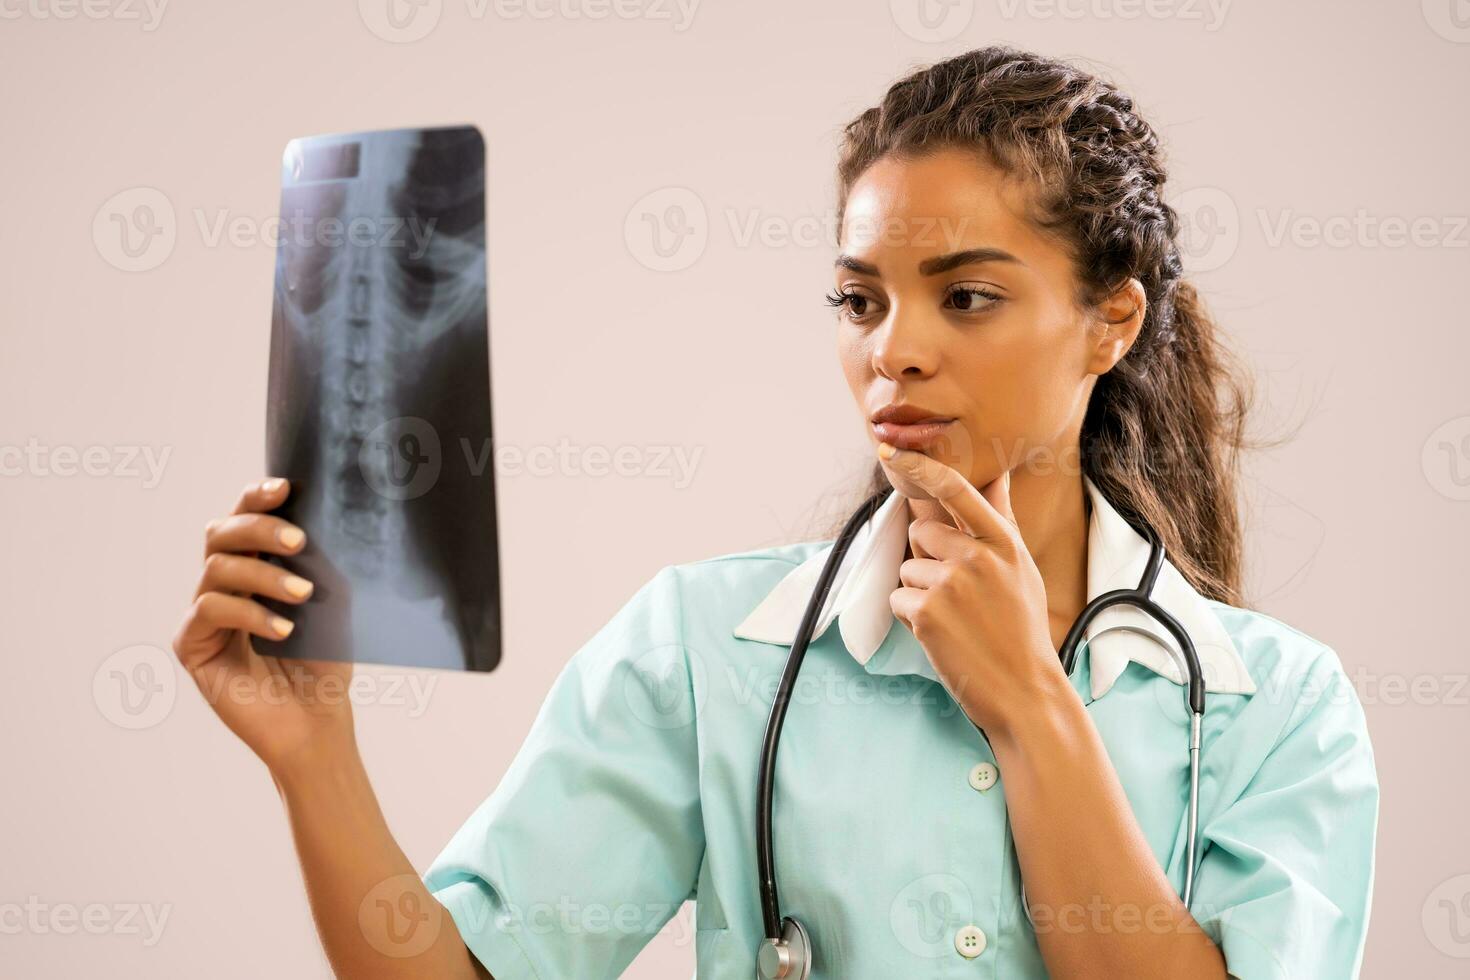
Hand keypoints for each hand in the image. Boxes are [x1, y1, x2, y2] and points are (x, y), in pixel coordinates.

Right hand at [172, 478, 356, 776]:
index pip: (244, 519)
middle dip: (258, 528)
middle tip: (298, 540)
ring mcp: (204, 616)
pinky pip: (209, 610)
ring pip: (216, 569)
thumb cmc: (326, 663)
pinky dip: (248, 613)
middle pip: (220, 534)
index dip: (256, 498)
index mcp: (254, 568)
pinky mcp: (192, 647)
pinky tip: (283, 629)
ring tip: (302, 595)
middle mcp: (222, 586)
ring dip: (263, 576)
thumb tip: (321, 523)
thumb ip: (320, 564)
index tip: (284, 487)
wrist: (318, 721)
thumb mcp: (333, 604)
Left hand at [880, 443, 1068, 734]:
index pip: (956, 490)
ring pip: (908, 569)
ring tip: (956, 620)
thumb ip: (1002, 520)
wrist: (1025, 691)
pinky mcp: (926, 612)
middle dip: (927, 558)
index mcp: (1003, 541)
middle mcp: (977, 556)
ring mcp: (951, 583)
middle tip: (958, 594)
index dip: (920, 466)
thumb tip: (998, 474)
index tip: (891, 450)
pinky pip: (897, 600)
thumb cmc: (1022, 628)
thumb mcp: (1021, 568)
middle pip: (920, 532)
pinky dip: (912, 619)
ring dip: (921, 594)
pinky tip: (943, 635)